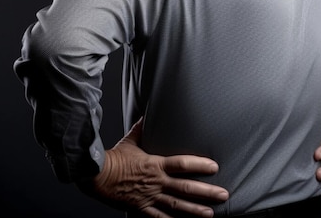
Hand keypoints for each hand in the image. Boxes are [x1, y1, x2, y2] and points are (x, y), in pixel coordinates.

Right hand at [83, 117, 228, 217]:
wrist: (96, 175)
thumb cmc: (114, 157)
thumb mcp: (130, 140)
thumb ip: (142, 128)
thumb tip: (148, 113)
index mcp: (155, 164)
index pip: (182, 164)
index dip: (200, 165)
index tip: (215, 167)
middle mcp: (156, 182)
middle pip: (186, 188)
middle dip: (207, 192)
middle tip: (224, 195)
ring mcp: (150, 197)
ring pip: (177, 206)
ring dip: (196, 210)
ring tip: (211, 214)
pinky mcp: (141, 208)